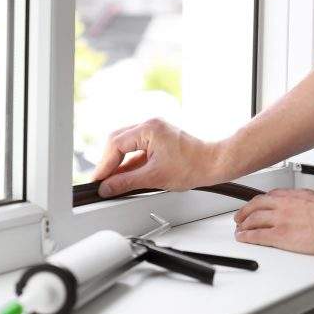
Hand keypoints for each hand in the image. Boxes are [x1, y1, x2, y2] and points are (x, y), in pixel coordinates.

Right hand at [91, 118, 221, 196]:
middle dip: (108, 162)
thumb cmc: (193, 166)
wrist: (214, 164)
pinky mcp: (158, 139)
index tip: (98, 180)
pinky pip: (136, 149)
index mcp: (148, 129)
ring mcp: (154, 131)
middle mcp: (150, 125)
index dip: (104, 165)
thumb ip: (126, 182)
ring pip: (125, 145)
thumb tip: (107, 187)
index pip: (116, 145)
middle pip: (117, 141)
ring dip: (118, 163)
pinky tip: (125, 176)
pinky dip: (129, 163)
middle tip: (101, 181)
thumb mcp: (154, 178)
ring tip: (112, 181)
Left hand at [233, 188, 313, 255]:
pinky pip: (257, 235)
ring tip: (239, 229)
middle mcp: (283, 205)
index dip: (259, 203)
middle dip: (245, 212)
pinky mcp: (280, 235)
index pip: (269, 196)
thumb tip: (309, 206)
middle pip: (256, 206)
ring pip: (253, 220)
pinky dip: (246, 236)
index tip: (256, 206)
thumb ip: (309, 202)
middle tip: (240, 217)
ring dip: (243, 225)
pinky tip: (242, 238)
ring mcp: (280, 219)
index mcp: (294, 195)